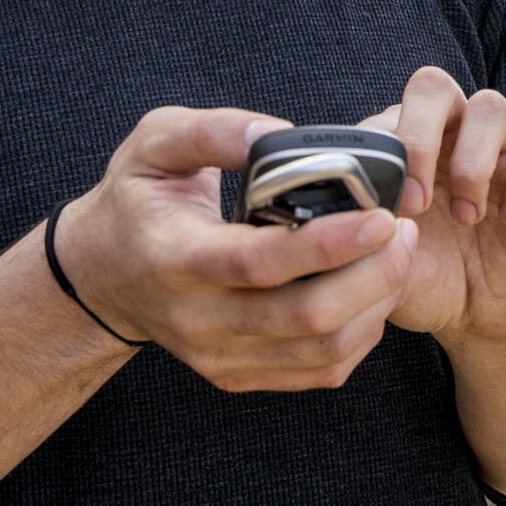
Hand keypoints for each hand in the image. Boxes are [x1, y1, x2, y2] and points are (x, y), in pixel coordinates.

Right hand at [52, 106, 416, 389]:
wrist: (101, 274)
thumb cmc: (136, 199)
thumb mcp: (153, 143)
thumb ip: (212, 130)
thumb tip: (276, 133)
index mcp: (175, 257)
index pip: (260, 262)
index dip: (328, 244)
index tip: (380, 215)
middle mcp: (197, 318)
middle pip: (305, 317)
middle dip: (373, 275)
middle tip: (404, 229)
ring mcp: (218, 356)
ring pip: (321, 351)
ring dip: (377, 305)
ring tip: (399, 255)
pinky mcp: (238, 375)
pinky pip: (318, 372)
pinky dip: (361, 335)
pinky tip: (374, 292)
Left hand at [365, 67, 505, 351]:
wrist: (480, 318)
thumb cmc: (424, 279)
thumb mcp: (379, 262)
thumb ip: (357, 232)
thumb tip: (337, 209)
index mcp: (408, 147)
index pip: (388, 111)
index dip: (383, 154)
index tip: (386, 210)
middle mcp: (453, 137)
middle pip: (434, 85)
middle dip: (420, 135)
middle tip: (418, 200)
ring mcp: (503, 153)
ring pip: (491, 106)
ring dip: (472, 163)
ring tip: (466, 217)